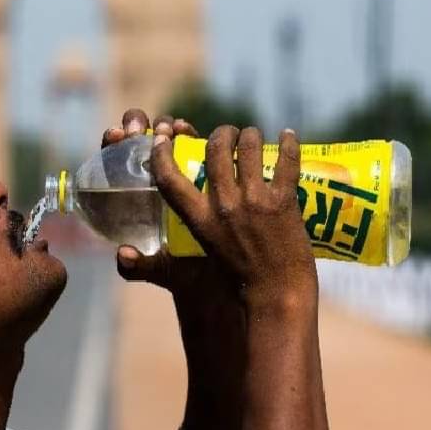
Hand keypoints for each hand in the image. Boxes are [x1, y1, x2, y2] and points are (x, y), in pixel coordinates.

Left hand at [102, 109, 222, 301]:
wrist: (223, 273)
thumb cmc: (185, 271)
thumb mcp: (162, 270)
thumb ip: (140, 266)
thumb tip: (123, 255)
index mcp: (132, 198)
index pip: (113, 164)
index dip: (111, 145)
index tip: (115, 137)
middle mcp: (151, 178)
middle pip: (136, 141)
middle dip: (135, 125)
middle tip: (138, 131)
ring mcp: (177, 169)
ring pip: (163, 136)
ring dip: (162, 126)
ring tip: (167, 128)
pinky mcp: (201, 167)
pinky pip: (190, 143)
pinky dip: (185, 132)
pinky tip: (185, 129)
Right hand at [149, 124, 317, 310]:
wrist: (276, 295)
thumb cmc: (237, 281)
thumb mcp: (201, 254)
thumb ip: (184, 236)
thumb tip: (143, 239)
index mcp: (200, 220)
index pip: (169, 179)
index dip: (162, 154)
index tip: (163, 139)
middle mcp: (224, 206)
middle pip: (215, 149)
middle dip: (221, 133)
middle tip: (229, 135)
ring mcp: (255, 201)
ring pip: (249, 146)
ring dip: (251, 135)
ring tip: (254, 136)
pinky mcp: (284, 201)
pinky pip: (286, 160)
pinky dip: (288, 143)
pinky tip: (287, 136)